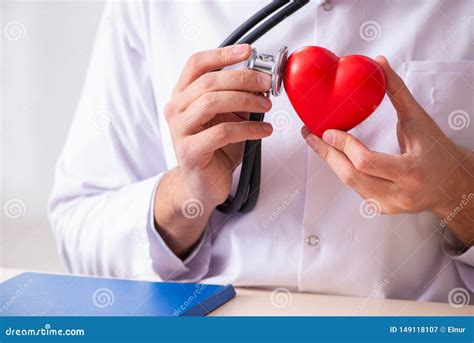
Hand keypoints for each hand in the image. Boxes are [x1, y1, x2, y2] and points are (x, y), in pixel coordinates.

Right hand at [155, 44, 272, 257]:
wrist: (202, 185)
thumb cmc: (215, 149)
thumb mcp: (227, 118)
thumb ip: (236, 98)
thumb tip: (261, 79)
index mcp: (182, 96)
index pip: (196, 64)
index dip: (222, 54)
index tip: (249, 51)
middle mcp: (175, 110)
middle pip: (209, 82)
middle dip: (243, 79)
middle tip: (267, 84)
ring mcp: (179, 131)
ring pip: (212, 102)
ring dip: (246, 100)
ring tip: (267, 105)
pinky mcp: (190, 151)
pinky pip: (223, 132)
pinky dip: (249, 128)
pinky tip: (264, 130)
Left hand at [302, 56, 473, 246]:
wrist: (453, 184)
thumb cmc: (438, 150)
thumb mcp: (419, 120)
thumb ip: (398, 92)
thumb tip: (379, 63)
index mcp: (411, 171)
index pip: (366, 162)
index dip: (344, 146)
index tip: (328, 131)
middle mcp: (400, 194)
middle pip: (351, 177)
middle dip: (327, 154)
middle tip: (311, 135)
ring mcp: (390, 205)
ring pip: (350, 184)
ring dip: (332, 162)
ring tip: (318, 142)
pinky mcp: (383, 209)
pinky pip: (356, 189)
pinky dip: (344, 170)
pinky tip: (336, 156)